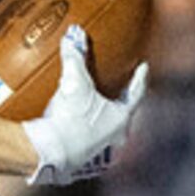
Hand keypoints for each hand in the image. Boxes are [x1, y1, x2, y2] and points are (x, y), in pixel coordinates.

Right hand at [22, 26, 147, 184]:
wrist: (50, 152)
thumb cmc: (69, 118)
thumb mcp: (74, 83)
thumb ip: (75, 58)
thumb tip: (74, 35)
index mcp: (121, 118)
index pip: (136, 93)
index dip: (139, 78)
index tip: (144, 67)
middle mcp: (114, 137)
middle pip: (123, 114)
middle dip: (122, 101)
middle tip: (122, 89)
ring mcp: (99, 151)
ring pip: (106, 130)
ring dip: (103, 118)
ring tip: (98, 107)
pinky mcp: (81, 160)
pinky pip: (87, 140)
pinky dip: (84, 129)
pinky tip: (73, 125)